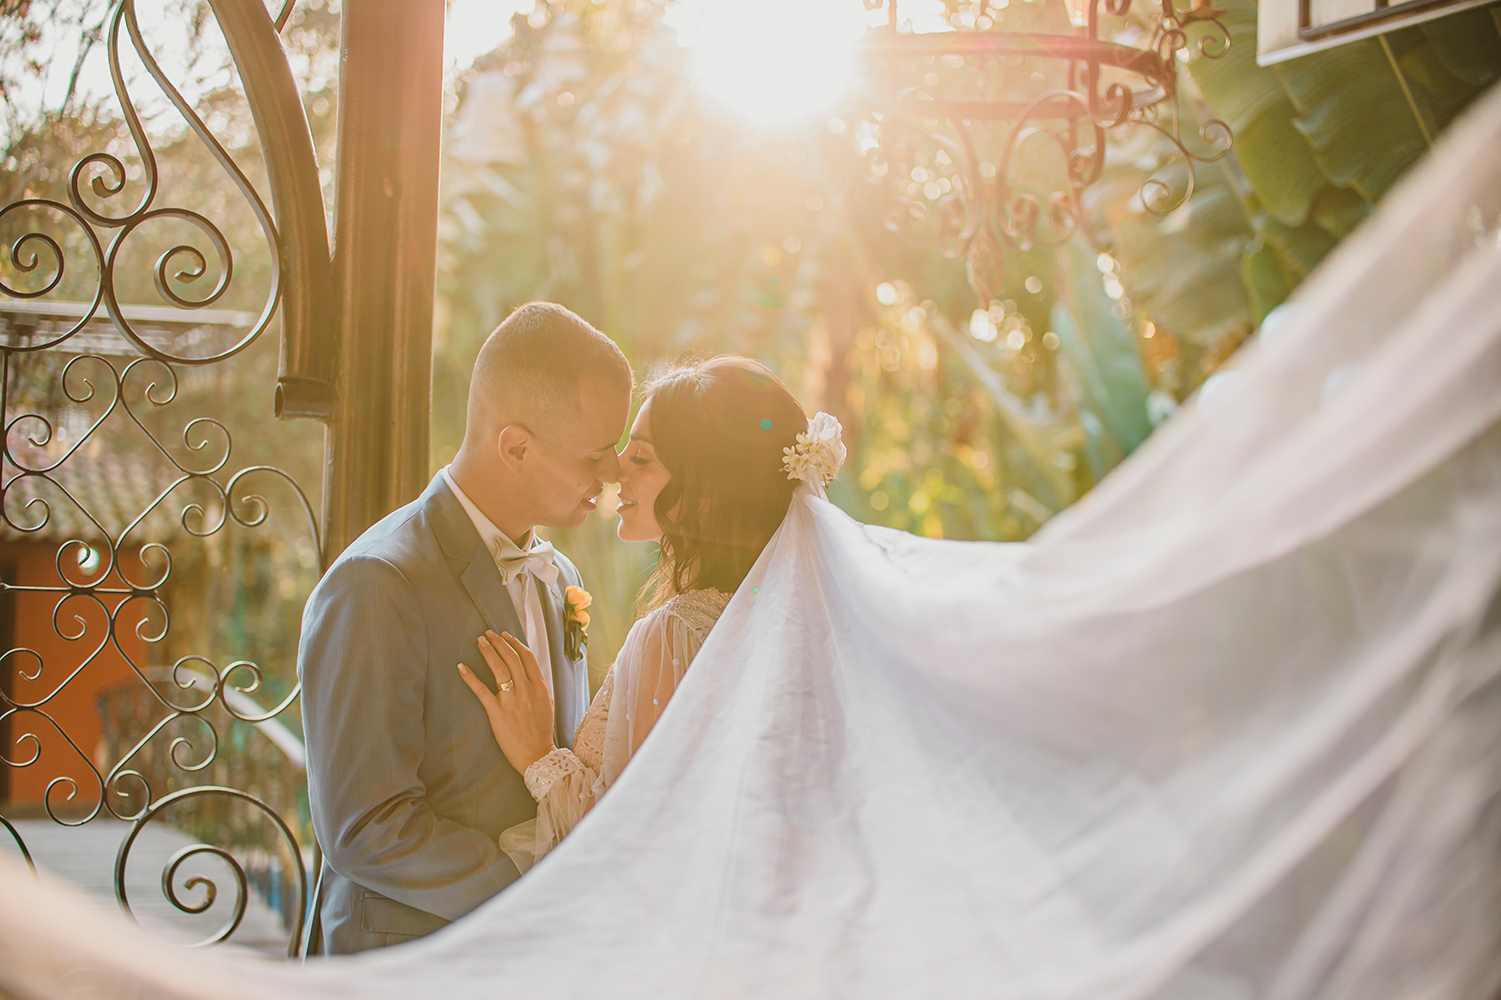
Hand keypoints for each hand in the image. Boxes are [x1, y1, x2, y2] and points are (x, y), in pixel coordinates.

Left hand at [457, 630, 556, 774]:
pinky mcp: (497, 713)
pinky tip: (462, 667)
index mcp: (539, 687)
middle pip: (512, 658)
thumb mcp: (546, 703)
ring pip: (499, 669)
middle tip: (488, 633)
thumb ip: (537, 686)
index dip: (515, 643)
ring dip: (488, 652)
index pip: (527, 657)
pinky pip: (481, 691)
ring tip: (479, 641)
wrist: (536, 754)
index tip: (505, 635)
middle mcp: (526, 690)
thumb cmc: (540, 730)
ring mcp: (511, 701)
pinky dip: (470, 677)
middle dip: (499, 642)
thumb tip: (528, 670)